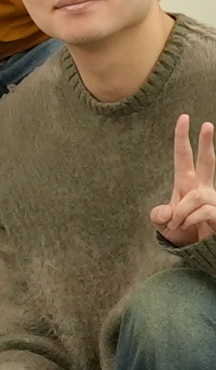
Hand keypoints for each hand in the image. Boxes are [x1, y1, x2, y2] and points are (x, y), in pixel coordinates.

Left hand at [151, 114, 215, 245]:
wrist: (195, 251)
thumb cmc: (180, 233)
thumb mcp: (162, 225)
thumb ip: (158, 217)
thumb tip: (166, 212)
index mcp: (185, 184)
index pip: (184, 156)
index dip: (182, 138)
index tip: (184, 118)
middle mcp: (202, 188)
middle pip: (207, 161)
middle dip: (206, 142)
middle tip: (206, 123)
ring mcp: (213, 199)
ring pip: (196, 197)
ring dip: (182, 212)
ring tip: (178, 223)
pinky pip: (204, 211)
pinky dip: (191, 220)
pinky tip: (190, 227)